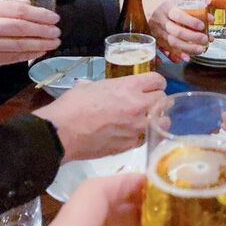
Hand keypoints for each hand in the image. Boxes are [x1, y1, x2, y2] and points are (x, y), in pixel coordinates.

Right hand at [0, 0, 59, 71]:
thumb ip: (3, 5)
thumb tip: (28, 5)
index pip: (17, 11)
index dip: (39, 14)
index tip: (55, 18)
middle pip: (19, 28)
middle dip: (42, 31)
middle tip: (58, 32)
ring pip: (16, 45)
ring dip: (38, 45)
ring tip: (54, 44)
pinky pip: (9, 58)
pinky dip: (26, 56)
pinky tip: (39, 53)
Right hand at [34, 73, 166, 161]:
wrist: (62, 133)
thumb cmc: (72, 106)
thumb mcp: (90, 86)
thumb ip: (106, 86)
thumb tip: (102, 88)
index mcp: (129, 86)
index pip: (158, 80)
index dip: (155, 83)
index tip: (151, 87)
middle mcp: (139, 105)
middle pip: (164, 100)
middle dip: (157, 101)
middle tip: (148, 104)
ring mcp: (137, 126)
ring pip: (163, 121)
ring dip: (157, 119)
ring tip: (145, 120)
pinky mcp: (131, 144)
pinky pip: (146, 137)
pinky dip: (142, 135)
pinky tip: (131, 134)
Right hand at [148, 0, 210, 61]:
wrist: (145, 9)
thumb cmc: (165, 2)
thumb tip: (208, 1)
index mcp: (166, 8)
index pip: (178, 15)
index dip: (191, 21)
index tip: (202, 25)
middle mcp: (161, 21)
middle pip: (176, 32)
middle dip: (193, 37)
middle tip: (205, 39)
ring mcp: (158, 32)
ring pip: (172, 43)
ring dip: (188, 48)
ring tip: (201, 49)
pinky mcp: (157, 40)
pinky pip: (166, 50)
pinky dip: (176, 55)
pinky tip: (187, 57)